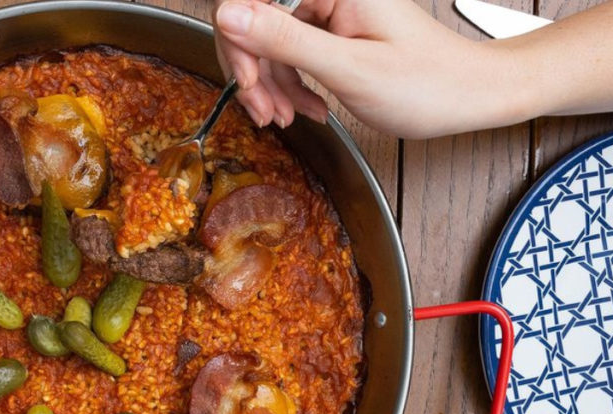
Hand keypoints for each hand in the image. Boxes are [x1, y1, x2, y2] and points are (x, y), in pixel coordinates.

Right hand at [213, 0, 518, 137]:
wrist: (470, 95)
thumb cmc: (428, 83)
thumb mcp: (349, 68)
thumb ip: (285, 40)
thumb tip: (227, 14)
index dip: (241, 41)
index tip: (251, 82)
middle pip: (253, 20)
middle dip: (254, 70)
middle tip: (264, 110)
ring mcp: (327, 7)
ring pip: (267, 41)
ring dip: (271, 85)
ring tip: (286, 117)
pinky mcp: (330, 28)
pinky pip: (288, 52)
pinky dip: (289, 85)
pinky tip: (305, 108)